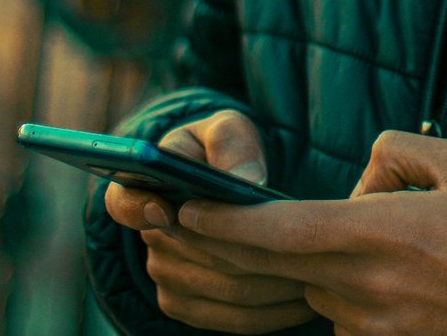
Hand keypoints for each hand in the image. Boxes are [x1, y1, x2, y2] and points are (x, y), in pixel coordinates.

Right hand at [103, 109, 313, 331]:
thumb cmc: (225, 149)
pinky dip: (270, 313)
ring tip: (320, 272)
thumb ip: (230, 144)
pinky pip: (229, 319)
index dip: (147, 207)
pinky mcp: (186, 304)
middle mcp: (148, 237)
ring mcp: (165, 276)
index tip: (180, 207)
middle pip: (201, 254)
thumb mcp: (226, 130)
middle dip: (258, 252)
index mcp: (142, 185)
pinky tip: (304, 300)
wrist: (227, 180)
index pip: (126, 202)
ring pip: (224, 290)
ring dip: (275, 286)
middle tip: (311, 249)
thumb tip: (245, 179)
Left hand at [176, 129, 446, 335]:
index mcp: (375, 235)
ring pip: (318, 291)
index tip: (185, 208)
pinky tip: (408, 284)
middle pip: (280, 267)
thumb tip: (360, 178)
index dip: (223, 222)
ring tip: (397, 251)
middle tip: (206, 220)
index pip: (277, 231)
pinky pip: (347, 319)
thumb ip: (395, 153)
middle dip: (243, 246)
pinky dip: (355, 297)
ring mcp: (369, 331)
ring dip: (327, 267)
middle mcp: (361, 289)